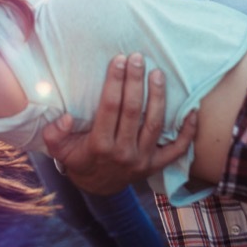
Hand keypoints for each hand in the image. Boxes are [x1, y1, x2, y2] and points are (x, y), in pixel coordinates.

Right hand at [41, 53, 196, 194]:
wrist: (97, 188)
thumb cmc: (79, 159)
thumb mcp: (58, 150)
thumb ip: (54, 133)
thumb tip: (66, 118)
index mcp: (99, 146)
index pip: (110, 108)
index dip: (115, 82)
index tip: (119, 60)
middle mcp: (123, 153)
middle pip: (133, 111)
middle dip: (135, 82)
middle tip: (138, 58)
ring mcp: (142, 160)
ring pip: (155, 125)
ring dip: (158, 98)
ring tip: (158, 74)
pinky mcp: (156, 165)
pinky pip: (177, 150)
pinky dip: (187, 131)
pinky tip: (192, 111)